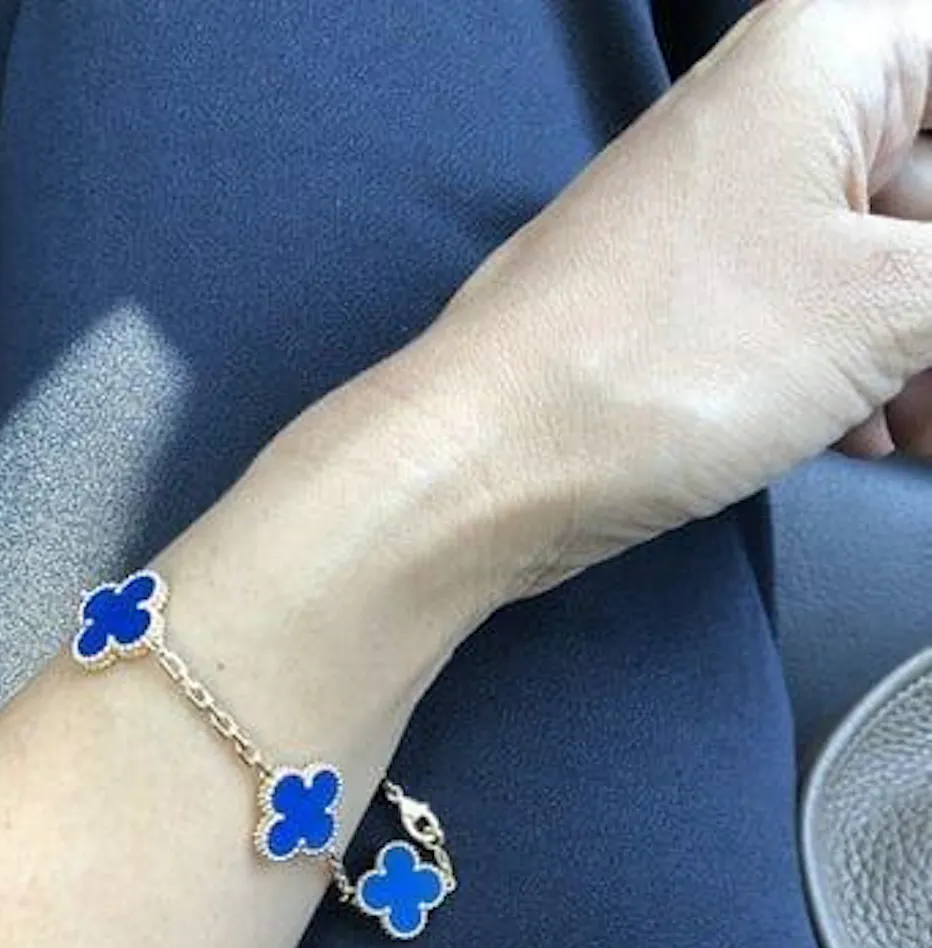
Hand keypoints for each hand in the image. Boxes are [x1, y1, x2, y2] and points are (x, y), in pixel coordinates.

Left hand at [403, 0, 931, 599]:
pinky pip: (824, 311)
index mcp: (829, 51)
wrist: (495, 459)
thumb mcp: (887, 305)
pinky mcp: (703, 297)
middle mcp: (778, 112)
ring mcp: (734, 211)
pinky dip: (869, 369)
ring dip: (928, 343)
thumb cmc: (646, 358)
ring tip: (930, 422)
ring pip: (887, 252)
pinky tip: (882, 432)